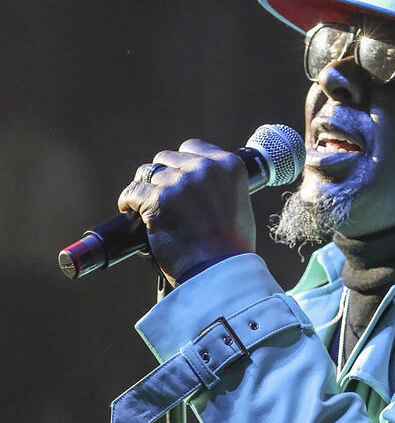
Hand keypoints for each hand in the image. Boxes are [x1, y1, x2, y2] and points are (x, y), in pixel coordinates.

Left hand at [118, 139, 255, 285]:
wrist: (220, 274)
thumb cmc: (231, 251)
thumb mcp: (237, 207)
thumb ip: (219, 188)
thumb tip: (196, 186)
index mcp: (229, 166)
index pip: (193, 148)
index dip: (181, 163)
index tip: (177, 177)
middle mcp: (205, 169)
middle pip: (167, 158)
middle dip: (162, 176)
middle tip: (161, 197)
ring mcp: (180, 183)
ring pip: (148, 173)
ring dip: (145, 189)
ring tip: (144, 206)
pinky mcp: (157, 200)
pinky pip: (133, 192)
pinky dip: (129, 202)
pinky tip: (131, 211)